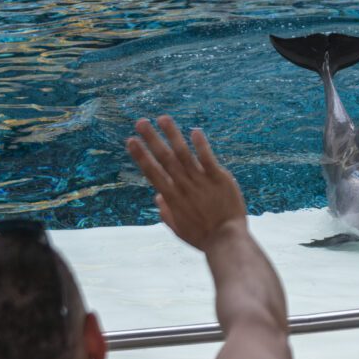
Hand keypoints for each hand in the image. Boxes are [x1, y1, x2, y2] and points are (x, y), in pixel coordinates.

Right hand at [126, 115, 246, 249]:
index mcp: (172, 198)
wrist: (227, 240)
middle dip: (152, 139)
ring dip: (172, 135)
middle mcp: (183, 186)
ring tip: (163, 118)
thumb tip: (158, 197)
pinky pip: (208, 159)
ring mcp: (201, 181)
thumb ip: (166, 213)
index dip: (141, 155)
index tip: (131, 141)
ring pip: (184, 154)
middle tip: (141, 122)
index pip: (152, 172)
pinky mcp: (219, 179)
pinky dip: (201, 145)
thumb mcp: (178, 229)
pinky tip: (194, 131)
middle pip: (165, 158)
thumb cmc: (202, 237)